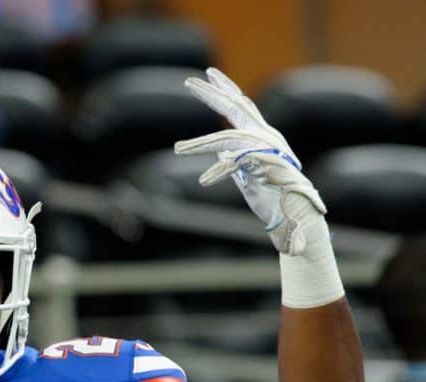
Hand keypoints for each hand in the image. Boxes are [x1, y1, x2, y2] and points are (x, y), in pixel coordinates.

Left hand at [174, 68, 325, 255]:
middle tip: (189, 82)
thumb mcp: (245, 175)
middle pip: (235, 107)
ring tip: (178, 149)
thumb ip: (232, 161)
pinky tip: (205, 181)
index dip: (225, 88)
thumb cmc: (271, 196)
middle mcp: (266, 136)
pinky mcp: (267, 164)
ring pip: (227, 138)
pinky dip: (218, 171)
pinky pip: (236, 162)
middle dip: (211, 94)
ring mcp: (268, 148)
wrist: (295, 216)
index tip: (208, 73)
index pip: (240, 105)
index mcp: (261, 136)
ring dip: (199, 145)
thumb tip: (220, 152)